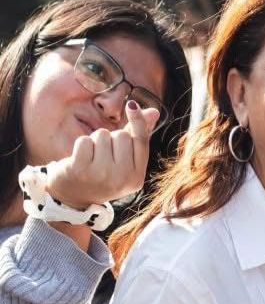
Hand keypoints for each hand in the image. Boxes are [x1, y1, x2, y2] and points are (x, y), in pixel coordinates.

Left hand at [45, 101, 159, 210]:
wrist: (72, 199)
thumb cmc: (103, 173)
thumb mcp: (124, 160)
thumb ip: (139, 136)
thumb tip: (154, 112)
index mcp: (136, 178)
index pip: (141, 140)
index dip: (137, 120)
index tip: (131, 104)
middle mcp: (122, 178)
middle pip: (122, 135)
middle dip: (112, 138)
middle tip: (104, 156)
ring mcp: (101, 175)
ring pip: (103, 135)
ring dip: (95, 141)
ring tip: (92, 158)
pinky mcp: (80, 170)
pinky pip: (85, 141)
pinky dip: (81, 145)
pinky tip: (79, 159)